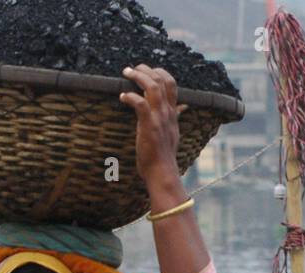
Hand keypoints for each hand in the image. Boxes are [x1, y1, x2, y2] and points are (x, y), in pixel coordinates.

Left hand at [120, 64, 186, 186]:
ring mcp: (159, 118)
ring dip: (138, 76)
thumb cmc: (163, 155)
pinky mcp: (149, 126)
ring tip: (126, 72)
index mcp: (172, 113)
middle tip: (131, 68)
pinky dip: (130, 97)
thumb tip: (181, 109)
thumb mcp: (172, 132)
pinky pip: (140, 104)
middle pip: (162, 80)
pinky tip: (122, 96)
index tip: (147, 70)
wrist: (162, 172)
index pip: (171, 83)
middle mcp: (167, 112)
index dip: (160, 72)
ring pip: (152, 87)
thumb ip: (175, 118)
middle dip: (146, 70)